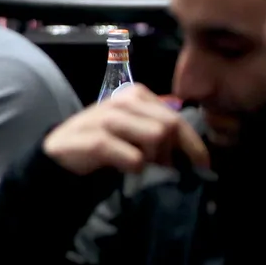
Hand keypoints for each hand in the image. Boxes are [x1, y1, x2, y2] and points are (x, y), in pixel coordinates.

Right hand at [42, 84, 210, 175]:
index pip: (176, 117)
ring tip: (142, 167)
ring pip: (155, 135)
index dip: (193, 143)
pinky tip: (127, 169)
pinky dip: (134, 165)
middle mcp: (121, 100)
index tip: (203, 166)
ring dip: (153, 159)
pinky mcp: (93, 138)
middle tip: (162, 169)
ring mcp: (105, 117)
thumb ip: (160, 132)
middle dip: (171, 152)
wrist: (62, 154)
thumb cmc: (106, 145)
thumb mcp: (136, 133)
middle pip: (169, 126)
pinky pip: (131, 155)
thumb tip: (195, 152)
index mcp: (135, 95)